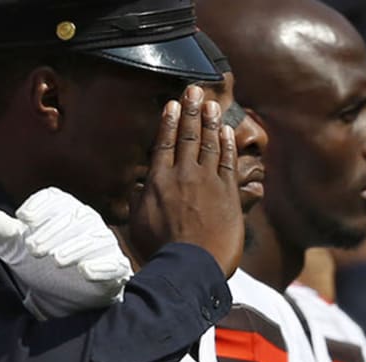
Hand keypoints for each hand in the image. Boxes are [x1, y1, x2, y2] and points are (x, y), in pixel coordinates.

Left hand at [0, 188, 132, 318]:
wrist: (61, 299)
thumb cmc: (39, 266)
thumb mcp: (12, 248)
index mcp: (62, 210)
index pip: (55, 199)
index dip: (40, 206)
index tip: (23, 218)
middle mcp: (86, 222)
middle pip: (73, 217)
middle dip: (52, 232)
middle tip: (32, 249)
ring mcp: (102, 245)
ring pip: (93, 238)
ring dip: (74, 248)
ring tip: (56, 260)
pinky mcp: (114, 269)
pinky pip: (114, 263)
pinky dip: (102, 266)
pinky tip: (86, 272)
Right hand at [129, 84, 242, 276]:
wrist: (189, 268)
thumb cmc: (159, 251)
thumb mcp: (137, 224)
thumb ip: (140, 200)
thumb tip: (140, 187)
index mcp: (159, 181)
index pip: (164, 143)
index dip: (169, 122)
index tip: (172, 104)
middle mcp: (183, 175)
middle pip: (188, 136)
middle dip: (191, 111)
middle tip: (194, 90)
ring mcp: (208, 183)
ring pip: (210, 144)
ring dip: (211, 121)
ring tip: (211, 103)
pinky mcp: (228, 194)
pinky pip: (228, 162)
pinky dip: (227, 145)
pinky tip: (227, 132)